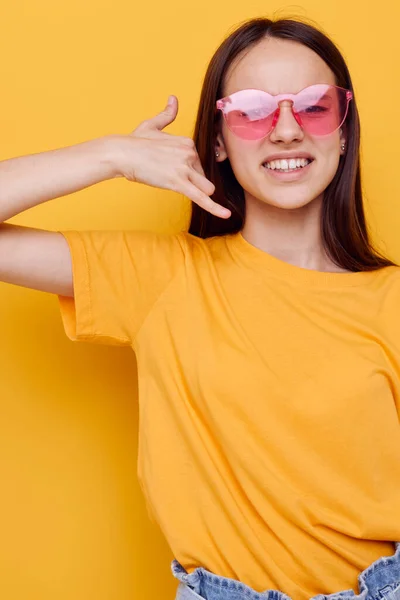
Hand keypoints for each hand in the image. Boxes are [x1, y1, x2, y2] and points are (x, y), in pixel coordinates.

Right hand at [116, 96, 230, 218]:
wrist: (122, 153)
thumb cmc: (134, 141)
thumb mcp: (153, 125)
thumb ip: (167, 114)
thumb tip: (174, 98)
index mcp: (187, 142)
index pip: (198, 163)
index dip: (187, 171)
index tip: (170, 170)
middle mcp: (190, 153)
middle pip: (203, 176)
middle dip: (192, 182)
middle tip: (168, 179)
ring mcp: (185, 168)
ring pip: (206, 188)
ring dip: (197, 192)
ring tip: (178, 190)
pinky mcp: (179, 183)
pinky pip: (202, 199)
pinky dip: (215, 208)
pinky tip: (226, 215)